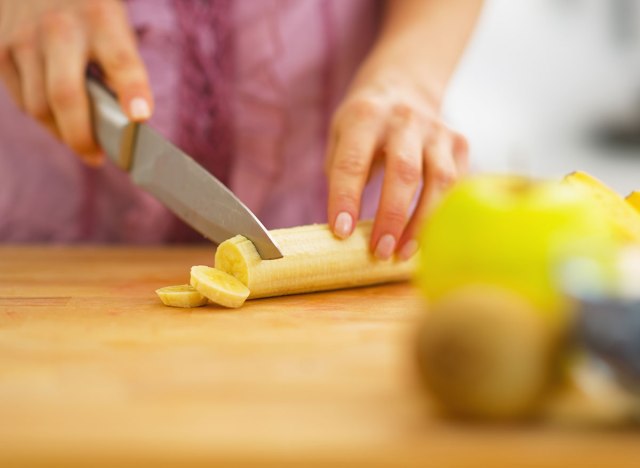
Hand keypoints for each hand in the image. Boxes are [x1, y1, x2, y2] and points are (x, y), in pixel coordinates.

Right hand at [0, 0, 152, 165]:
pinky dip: (43, 117)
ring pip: (40, 107)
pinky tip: (57, 116)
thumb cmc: (88, 13)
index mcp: (101, 19)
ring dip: (62, 132)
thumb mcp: (113, 27)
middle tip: (96, 157)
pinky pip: (22, 101)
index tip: (140, 117)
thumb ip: (119, 69)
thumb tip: (123, 124)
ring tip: (80, 139)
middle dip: (82, 137)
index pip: (121, 61)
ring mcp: (24, 39)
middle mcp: (60, 28)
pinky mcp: (0, 49)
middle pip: (66, 96)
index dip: (132, 91)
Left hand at [326, 71, 467, 260]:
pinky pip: (458, 184)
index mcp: (365, 116)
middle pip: (404, 172)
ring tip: (404, 253)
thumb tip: (345, 228)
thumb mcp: (339, 135)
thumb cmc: (364, 124)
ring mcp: (437, 130)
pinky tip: (430, 238)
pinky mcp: (460, 142)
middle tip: (380, 251)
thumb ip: (340, 174)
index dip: (346, 199)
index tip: (341, 233)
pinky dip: (445, 215)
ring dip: (423, 222)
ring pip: (440, 180)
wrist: (404, 84)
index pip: (353, 162)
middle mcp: (404, 119)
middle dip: (392, 217)